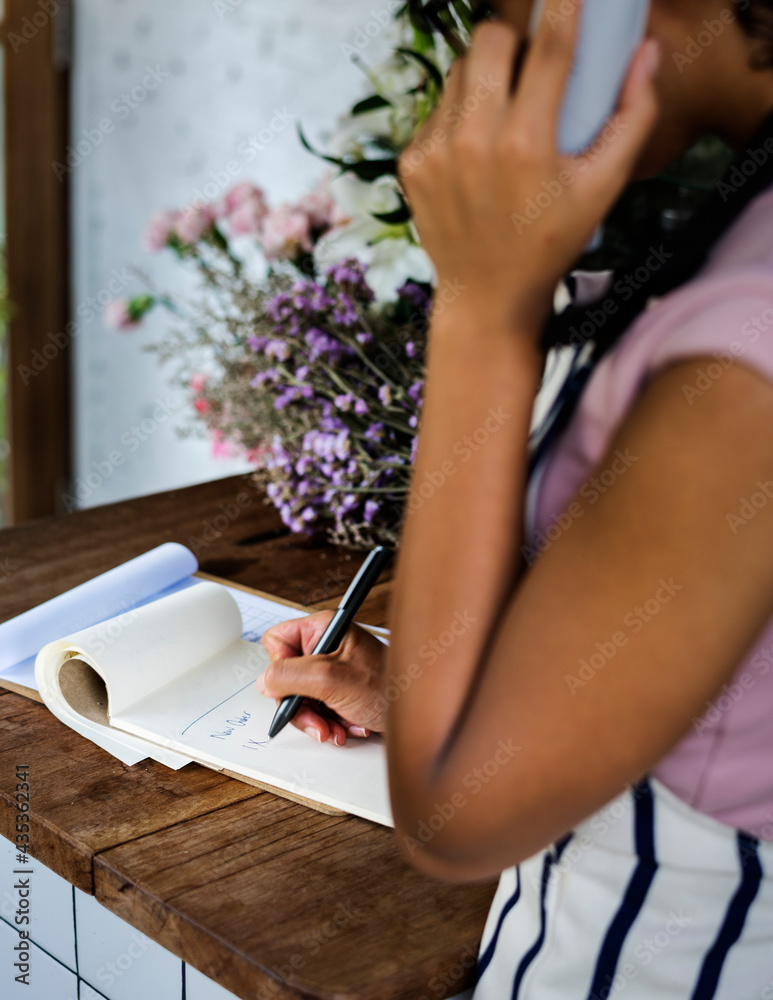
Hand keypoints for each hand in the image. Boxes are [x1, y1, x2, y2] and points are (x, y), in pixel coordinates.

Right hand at [257, 611, 388, 745]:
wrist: (420, 713)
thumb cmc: (389, 687)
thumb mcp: (330, 679)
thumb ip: (289, 676)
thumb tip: (264, 681)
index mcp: (323, 628)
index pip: (276, 641)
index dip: (281, 668)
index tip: (296, 686)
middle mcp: (326, 645)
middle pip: (286, 675)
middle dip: (301, 704)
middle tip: (318, 719)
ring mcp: (332, 669)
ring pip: (300, 697)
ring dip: (316, 719)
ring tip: (337, 727)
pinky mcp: (340, 691)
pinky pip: (317, 709)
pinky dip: (329, 723)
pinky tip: (346, 727)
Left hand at [397, 1, 659, 332]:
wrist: (487, 295)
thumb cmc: (551, 242)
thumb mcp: (602, 189)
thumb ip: (632, 118)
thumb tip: (646, 54)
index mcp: (526, 145)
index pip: (549, 48)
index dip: (562, 6)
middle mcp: (473, 142)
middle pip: (488, 39)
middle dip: (511, 39)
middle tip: (527, 65)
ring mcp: (436, 151)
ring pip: (459, 72)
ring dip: (485, 78)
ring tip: (503, 116)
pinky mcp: (413, 162)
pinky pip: (437, 110)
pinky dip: (459, 116)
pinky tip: (475, 151)